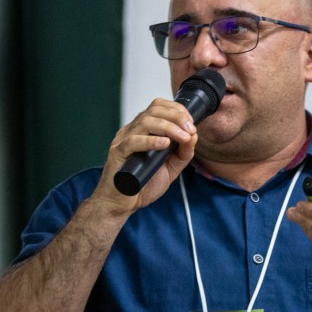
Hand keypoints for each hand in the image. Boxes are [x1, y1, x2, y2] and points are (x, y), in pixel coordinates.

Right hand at [95, 98, 197, 214]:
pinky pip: (132, 142)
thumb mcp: (170, 168)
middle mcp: (132, 131)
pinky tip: (164, 144)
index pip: (158, 107)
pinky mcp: (117, 154)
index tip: (191, 122)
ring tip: (182, 137)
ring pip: (145, 122)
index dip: (177, 110)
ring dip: (168, 127)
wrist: (122, 204)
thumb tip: (193, 135)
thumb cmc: (142, 184)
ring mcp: (123, 141)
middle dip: (176, 117)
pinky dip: (150, 141)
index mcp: (142, 131)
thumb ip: (182, 153)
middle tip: (190, 129)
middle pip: (153, 111)